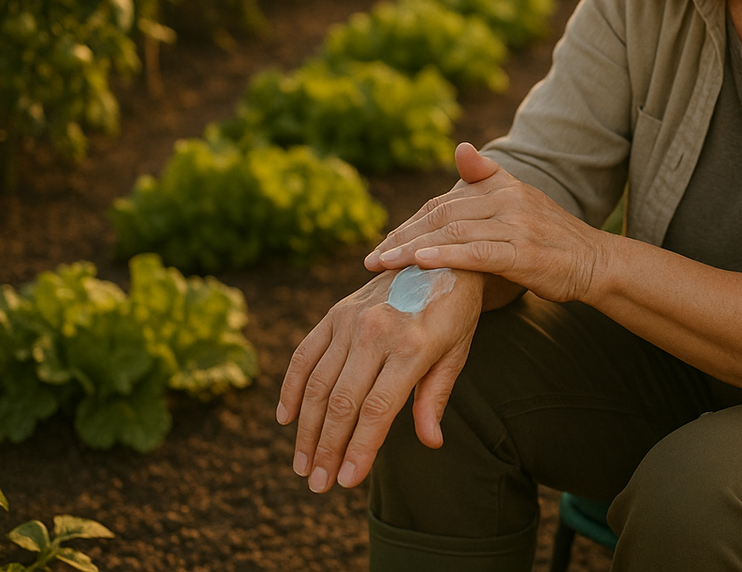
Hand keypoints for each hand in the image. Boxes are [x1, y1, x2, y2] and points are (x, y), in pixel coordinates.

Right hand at [275, 265, 484, 492]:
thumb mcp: (456, 352)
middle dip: (328, 449)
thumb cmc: (454, 312)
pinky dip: (292, 388)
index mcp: (412, 346)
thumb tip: (431, 442)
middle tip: (318, 484)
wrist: (441, 257)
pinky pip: (305, 355)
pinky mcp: (335, 312)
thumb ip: (435, 397)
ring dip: (306, 429)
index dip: (359, 449)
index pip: (377, 409)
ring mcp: (351, 320)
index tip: (347, 481)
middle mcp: (376, 332)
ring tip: (303, 465)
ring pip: (319, 384)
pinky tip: (285, 419)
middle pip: (342, 403)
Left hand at [364, 142, 607, 304]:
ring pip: (453, 234)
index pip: (444, 202)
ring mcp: (516, 225)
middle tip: (372, 258)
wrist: (596, 262)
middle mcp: (508, 199)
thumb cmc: (554, 239)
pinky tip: (420, 263)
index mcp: (504, 186)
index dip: (410, 222)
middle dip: (402, 237)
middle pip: (441, 216)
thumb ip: (489, 177)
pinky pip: (476, 253)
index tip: (384, 243)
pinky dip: (445, 257)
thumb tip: (461, 146)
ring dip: (413, 249)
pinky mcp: (523, 253)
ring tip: (384, 264)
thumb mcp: (522, 200)